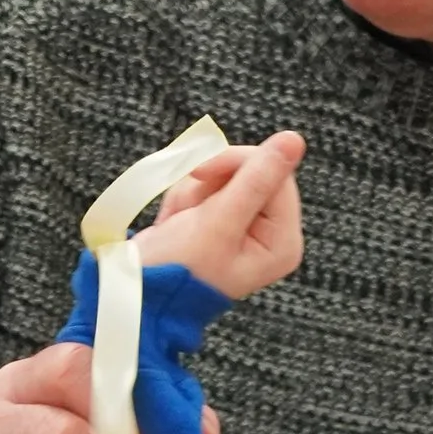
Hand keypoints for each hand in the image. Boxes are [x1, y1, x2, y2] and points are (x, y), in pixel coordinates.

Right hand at [141, 129, 305, 298]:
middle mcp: (271, 234)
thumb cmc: (179, 269)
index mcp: (283, 241)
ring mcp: (245, 226)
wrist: (138, 293)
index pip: (276, 173)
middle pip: (252, 171)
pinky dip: (184, 199)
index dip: (238, 162)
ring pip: (224, 176)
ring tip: (180, 224)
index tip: (201, 172)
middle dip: (211, 183)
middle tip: (189, 212)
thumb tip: (294, 140)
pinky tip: (175, 224)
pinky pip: (206, 187)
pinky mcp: (221, 220)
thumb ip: (256, 180)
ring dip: (193, 193)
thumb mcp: (219, 222)